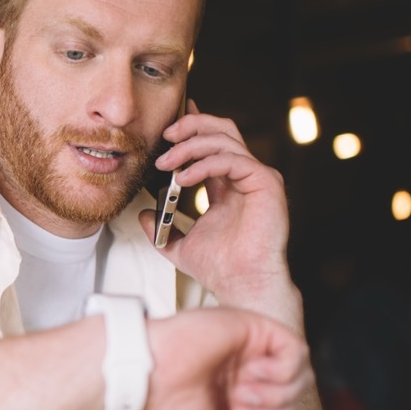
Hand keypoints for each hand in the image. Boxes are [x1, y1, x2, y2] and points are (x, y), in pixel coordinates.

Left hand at [138, 100, 291, 306]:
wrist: (241, 284)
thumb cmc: (219, 267)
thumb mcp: (177, 244)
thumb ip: (161, 228)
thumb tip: (143, 215)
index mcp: (227, 185)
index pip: (211, 144)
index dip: (192, 127)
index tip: (168, 126)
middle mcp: (244, 176)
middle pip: (221, 130)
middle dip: (191, 125)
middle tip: (165, 135)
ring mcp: (257, 178)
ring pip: (224, 139)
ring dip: (189, 146)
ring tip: (165, 163)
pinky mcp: (266, 183)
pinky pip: (232, 160)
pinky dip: (204, 164)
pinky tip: (183, 178)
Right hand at [142, 307, 313, 409]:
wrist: (149, 376)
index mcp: (238, 401)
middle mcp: (249, 376)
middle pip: (292, 404)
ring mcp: (254, 352)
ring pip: (299, 380)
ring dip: (274, 396)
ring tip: (240, 393)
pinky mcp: (256, 329)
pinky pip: (296, 352)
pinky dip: (282, 371)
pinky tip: (251, 372)